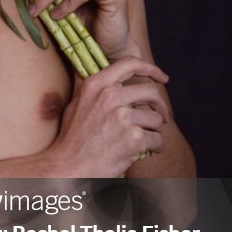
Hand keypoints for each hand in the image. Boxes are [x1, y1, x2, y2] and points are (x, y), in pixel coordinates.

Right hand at [45, 56, 169, 177]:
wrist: (69, 168)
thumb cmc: (72, 139)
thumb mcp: (76, 104)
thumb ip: (89, 86)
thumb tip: (93, 67)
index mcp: (96, 85)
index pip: (131, 64)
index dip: (151, 69)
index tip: (162, 78)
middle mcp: (110, 96)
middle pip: (151, 92)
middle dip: (161, 106)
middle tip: (162, 117)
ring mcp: (122, 117)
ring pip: (157, 119)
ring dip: (155, 131)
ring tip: (145, 140)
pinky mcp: (133, 138)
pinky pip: (157, 139)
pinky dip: (155, 147)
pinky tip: (146, 152)